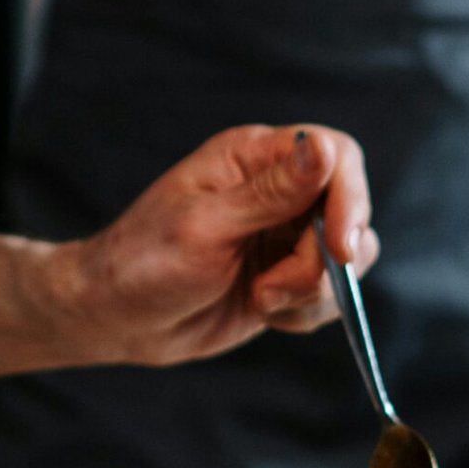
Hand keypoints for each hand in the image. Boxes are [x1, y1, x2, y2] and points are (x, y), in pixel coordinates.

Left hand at [63, 123, 377, 366]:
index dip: (350, 198)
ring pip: (347, 257)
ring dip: (312, 290)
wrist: (118, 318)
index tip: (339, 247)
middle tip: (274, 290)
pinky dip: (306, 311)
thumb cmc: (145, 262)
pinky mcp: (289, 274)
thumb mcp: (206, 226)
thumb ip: (271, 193)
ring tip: (261, 300)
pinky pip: (331, 292)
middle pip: (348, 211)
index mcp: (253, 156)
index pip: (336, 154)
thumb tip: (325, 149)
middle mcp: (278, 188)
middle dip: (324, 261)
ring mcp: (285, 233)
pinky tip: (263, 312)